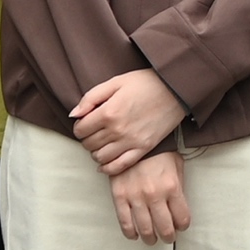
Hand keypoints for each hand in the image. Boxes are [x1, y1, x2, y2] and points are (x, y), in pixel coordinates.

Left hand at [71, 68, 186, 174]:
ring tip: (102, 143)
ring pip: (100, 157)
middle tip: (94, 131)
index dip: (80, 126)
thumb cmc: (145, 83)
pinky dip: (107, 167)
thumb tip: (74, 115)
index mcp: (108, 112)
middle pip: (89, 144)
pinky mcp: (143, 149)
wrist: (176, 89)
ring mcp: (131, 142)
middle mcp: (117, 130)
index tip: (86, 122)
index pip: (80, 130)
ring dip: (96, 152)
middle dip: (87, 138)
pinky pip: (119, 166)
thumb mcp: (115, 82)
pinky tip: (105, 163)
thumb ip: (91, 98)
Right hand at [110, 149, 189, 243]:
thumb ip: (179, 188)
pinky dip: (131, 233)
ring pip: (145, 230)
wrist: (134, 141)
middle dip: (168, 237)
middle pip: (165, 228)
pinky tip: (135, 234)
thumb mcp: (177, 166)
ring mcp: (136, 198)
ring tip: (152, 239)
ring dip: (151, 238)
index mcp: (172, 187)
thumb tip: (178, 209)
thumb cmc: (159, 153)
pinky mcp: (120, 197)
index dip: (183, 225)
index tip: (181, 226)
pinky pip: (125, 222)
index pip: (182, 218)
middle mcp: (155, 195)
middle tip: (168, 237)